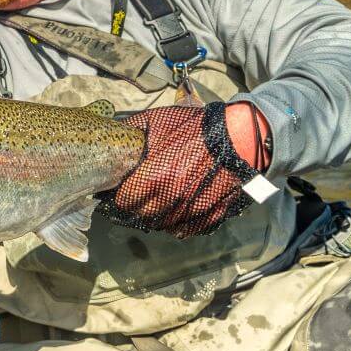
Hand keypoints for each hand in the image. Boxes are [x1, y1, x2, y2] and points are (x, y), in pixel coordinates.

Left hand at [100, 102, 270, 237]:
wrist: (239, 134)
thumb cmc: (196, 127)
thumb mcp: (158, 121)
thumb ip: (131, 131)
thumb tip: (111, 135)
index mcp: (154, 178)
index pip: (124, 201)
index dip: (120, 195)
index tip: (122, 189)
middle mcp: (171, 199)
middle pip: (142, 216)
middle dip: (136, 208)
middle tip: (137, 197)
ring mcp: (192, 210)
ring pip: (163, 225)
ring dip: (156, 217)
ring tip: (156, 204)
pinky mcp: (211, 215)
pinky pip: (188, 230)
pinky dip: (179, 224)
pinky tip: (176, 213)